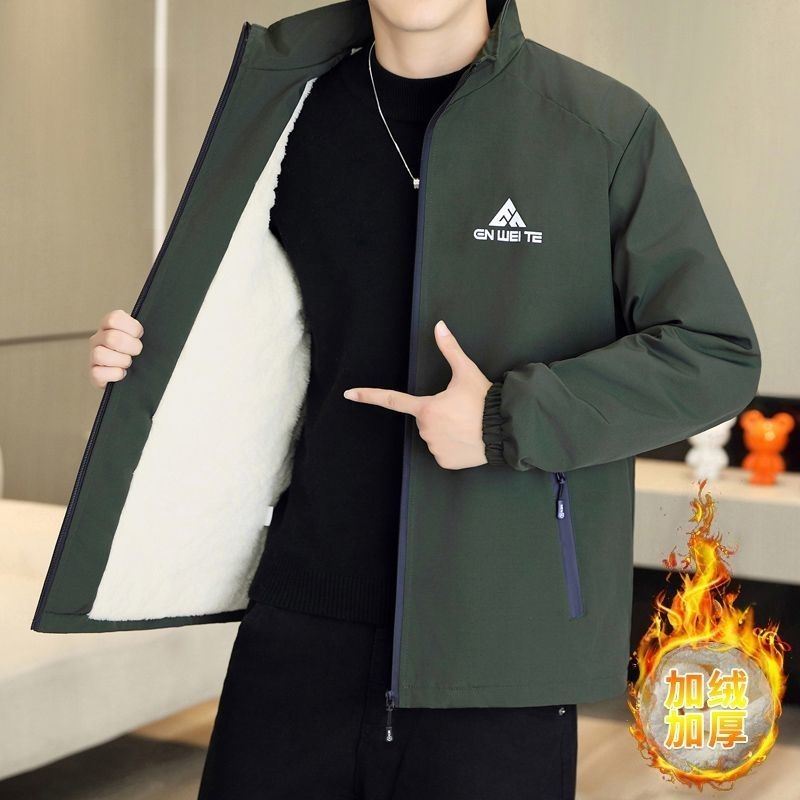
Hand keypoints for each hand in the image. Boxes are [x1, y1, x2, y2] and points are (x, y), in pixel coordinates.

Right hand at [88, 308, 143, 387]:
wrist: (132, 374)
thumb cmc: (136, 351)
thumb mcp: (140, 336)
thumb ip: (141, 330)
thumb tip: (156, 329)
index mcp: (109, 325)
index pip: (114, 319)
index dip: (132, 328)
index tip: (140, 335)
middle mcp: (98, 339)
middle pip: (111, 338)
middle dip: (131, 346)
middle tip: (137, 351)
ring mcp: (94, 356)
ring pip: (100, 354)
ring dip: (122, 361)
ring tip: (129, 363)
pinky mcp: (94, 373)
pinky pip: (97, 373)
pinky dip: (114, 374)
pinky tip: (122, 373)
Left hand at [343, 320, 491, 468]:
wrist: (505, 429)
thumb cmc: (484, 401)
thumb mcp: (466, 372)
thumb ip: (450, 349)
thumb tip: (439, 326)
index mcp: (427, 408)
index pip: (392, 400)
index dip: (369, 396)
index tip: (349, 394)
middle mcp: (426, 429)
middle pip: (425, 419)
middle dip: (438, 414)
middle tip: (461, 411)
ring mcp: (435, 447)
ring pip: (434, 436)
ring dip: (446, 431)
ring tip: (468, 426)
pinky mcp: (445, 461)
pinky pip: (443, 452)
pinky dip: (453, 447)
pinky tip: (468, 440)